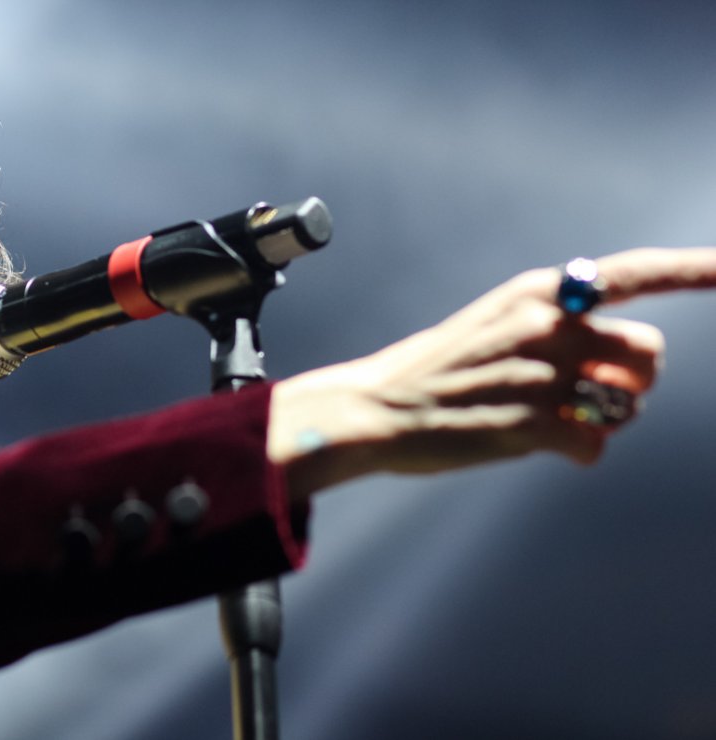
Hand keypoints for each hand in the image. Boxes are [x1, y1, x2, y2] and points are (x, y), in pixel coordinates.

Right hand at [269, 247, 715, 497]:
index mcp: (537, 291)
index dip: (695, 269)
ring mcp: (542, 374)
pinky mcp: (532, 425)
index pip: (633, 272)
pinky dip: (578, 454)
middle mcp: (547, 325)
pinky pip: (596, 447)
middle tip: (597, 397)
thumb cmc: (434, 370)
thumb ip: (557, 327)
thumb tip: (625, 367)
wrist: (375, 409)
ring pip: (630, 404)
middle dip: (635, 382)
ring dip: (608, 419)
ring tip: (559, 421)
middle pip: (649, 354)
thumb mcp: (494, 323)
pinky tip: (540, 447)